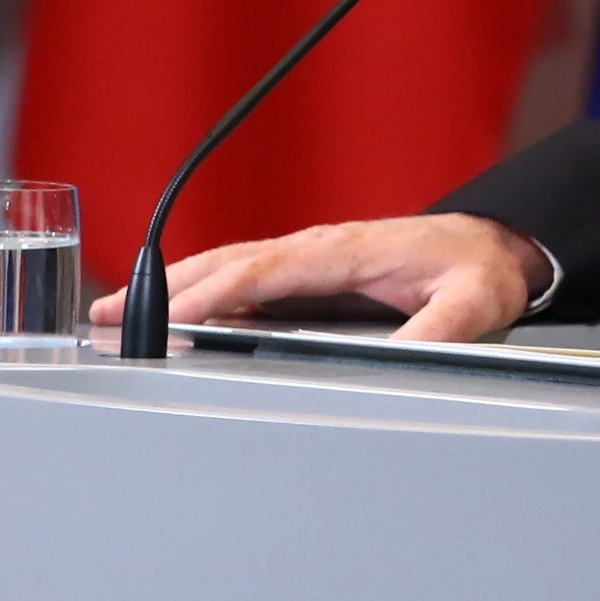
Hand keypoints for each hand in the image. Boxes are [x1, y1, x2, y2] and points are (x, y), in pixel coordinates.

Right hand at [84, 213, 552, 343]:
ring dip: (172, 286)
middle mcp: (317, 248)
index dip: (210, 293)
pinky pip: (243, 274)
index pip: (261, 271)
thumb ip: (439, 333)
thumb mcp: (473, 306)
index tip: (168, 315)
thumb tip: (405, 355)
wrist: (492, 245)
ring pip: (227, 265)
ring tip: (118, 311)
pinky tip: (176, 308)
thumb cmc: (478, 272)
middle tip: (107, 315)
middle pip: (226, 265)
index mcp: (342, 253)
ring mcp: (309, 256)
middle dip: (165, 289)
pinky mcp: (310, 268)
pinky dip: (200, 286)